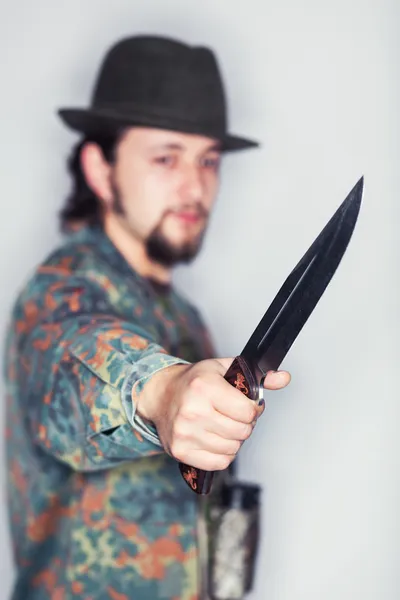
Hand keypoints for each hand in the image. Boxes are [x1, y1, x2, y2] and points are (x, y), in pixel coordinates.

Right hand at [137, 358, 289, 470]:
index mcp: (204, 387)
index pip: (248, 411)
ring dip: (234, 440)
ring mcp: (185, 433)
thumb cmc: (194, 382)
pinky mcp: (181, 451)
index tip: (248, 405)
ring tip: (223, 425)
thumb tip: (284, 378)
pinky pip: (219, 463)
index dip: (254, 409)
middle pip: (242, 432)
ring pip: (232, 449)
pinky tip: (216, 439)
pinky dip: (223, 454)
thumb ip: (257, 376)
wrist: (160, 395)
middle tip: (234, 415)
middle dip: (245, 424)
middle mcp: (193, 411)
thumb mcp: (224, 369)